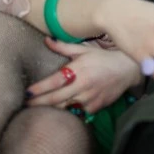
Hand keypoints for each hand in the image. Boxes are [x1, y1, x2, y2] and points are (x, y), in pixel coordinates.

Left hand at [25, 37, 139, 112]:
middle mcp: (83, 85)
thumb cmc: (103, 58)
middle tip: (25, 105)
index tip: (27, 92)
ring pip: (66, 108)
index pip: (54, 81)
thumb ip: (63, 47)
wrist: (127, 69)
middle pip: (56, 99)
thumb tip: (46, 40)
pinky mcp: (96, 107)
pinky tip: (60, 114)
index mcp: (78, 70)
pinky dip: (70, 112)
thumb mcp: (84, 50)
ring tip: (38, 111)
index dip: (40, 88)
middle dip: (39, 103)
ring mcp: (90, 98)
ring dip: (52, 110)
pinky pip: (79, 112)